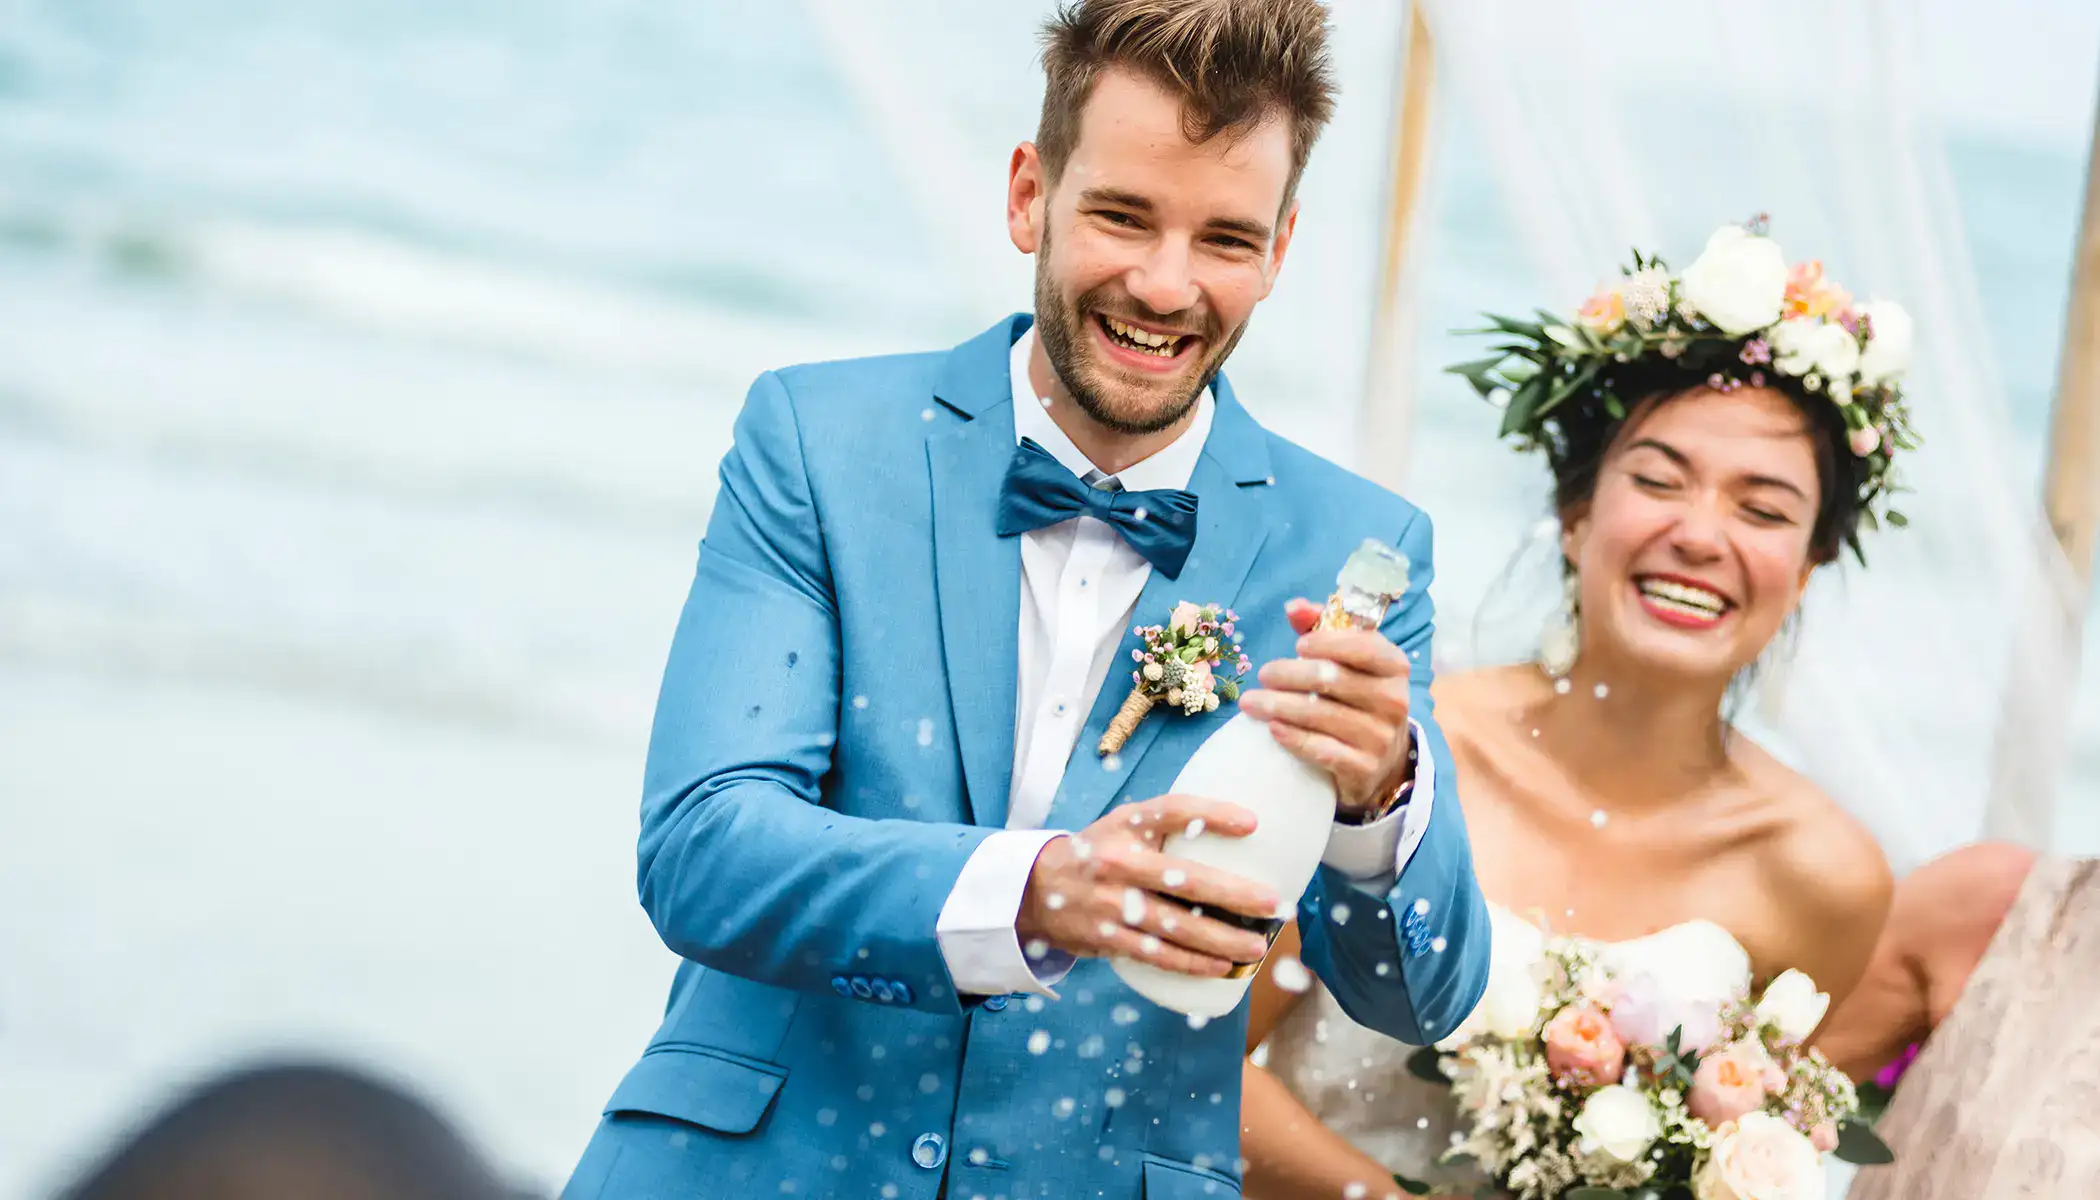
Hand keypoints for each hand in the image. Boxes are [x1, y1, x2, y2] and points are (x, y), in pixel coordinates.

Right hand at [1017, 794, 1279, 978]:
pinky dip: (1192, 963)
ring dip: (1221, 938)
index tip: (1253, 823)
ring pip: (1175, 926)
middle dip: (1233, 893)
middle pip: (1183, 879)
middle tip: (1272, 902)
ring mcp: (1111, 904)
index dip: (1212, 814)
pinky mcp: (1108, 938)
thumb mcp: (1124, 824)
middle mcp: (1118, 862)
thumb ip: (1168, 823)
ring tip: (1257, 945)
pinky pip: (1158, 954)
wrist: (1034, 889)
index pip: (1173, 811)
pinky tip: (1222, 965)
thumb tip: (1240, 825)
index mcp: (1126, 825)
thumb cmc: (1099, 852)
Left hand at [1238, 597, 1413, 815]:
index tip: (1297, 645)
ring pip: (1320, 715)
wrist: (1383, 756)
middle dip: (1289, 674)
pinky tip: (1272, 729)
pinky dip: (1293, 738)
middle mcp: (1393, 700)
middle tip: (1263, 674)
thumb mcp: (1350, 658)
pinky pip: (1321, 749)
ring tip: (1251, 702)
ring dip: (1278, 706)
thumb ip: (1322, 628)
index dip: (1328, 643)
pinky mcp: (1364, 767)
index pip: (1363, 647)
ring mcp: (1380, 736)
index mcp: (1394, 665)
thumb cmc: (1358, 694)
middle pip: (1331, 680)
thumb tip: (1293, 607)